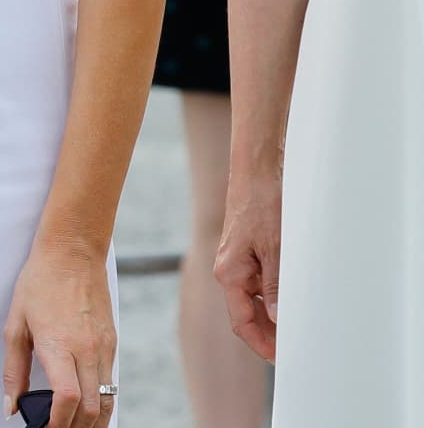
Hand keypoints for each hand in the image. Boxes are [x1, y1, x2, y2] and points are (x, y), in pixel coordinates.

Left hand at [1, 240, 117, 427]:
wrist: (73, 252)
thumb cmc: (39, 284)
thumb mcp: (15, 324)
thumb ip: (13, 370)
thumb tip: (10, 406)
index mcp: (58, 345)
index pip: (67, 398)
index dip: (58, 423)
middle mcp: (87, 350)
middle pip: (91, 408)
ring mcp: (104, 347)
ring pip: (108, 400)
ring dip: (93, 421)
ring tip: (74, 427)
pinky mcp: (113, 343)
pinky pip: (111, 382)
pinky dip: (102, 402)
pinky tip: (86, 407)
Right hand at [215, 169, 282, 360]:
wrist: (257, 171)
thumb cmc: (261, 204)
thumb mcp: (274, 248)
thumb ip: (275, 286)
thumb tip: (278, 318)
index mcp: (229, 273)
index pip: (242, 322)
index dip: (261, 343)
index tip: (280, 358)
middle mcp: (230, 270)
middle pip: (248, 313)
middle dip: (270, 332)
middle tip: (295, 346)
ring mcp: (239, 260)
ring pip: (257, 297)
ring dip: (276, 312)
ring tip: (300, 322)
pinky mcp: (249, 250)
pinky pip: (262, 280)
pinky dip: (277, 292)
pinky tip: (295, 294)